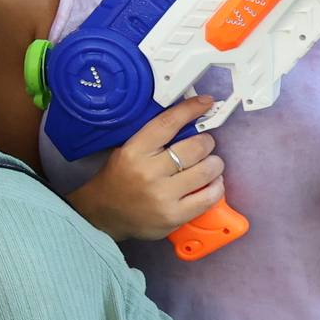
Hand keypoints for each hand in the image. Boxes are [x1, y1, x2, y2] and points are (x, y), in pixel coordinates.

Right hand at [72, 96, 226, 244]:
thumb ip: (153, 139)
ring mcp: (163, 196)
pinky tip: (212, 183)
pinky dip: (216, 187)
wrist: (103, 214)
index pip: (168, 124)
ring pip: (207, 171)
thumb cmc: (118, 179)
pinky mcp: (174, 216)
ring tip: (210, 164)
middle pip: (194, 147)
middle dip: (206, 142)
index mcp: (134, 152)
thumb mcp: (126, 151)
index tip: (205, 103)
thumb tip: (188, 122)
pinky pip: (209, 197)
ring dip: (214, 164)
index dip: (190, 110)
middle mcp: (148, 173)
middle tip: (205, 144)